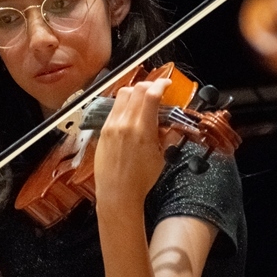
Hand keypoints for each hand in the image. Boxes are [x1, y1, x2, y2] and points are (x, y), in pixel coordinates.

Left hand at [93, 78, 170, 216]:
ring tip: (143, 99)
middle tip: (157, 89)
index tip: (167, 84)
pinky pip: (114, 107)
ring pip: (122, 94)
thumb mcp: (162, 156)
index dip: (161, 84)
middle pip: (136, 89)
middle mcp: (124, 124)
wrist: (117, 192)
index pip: (151, 95)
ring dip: (135, 91)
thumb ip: (168, 135)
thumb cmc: (139, 180)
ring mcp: (111, 125)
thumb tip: (173, 122)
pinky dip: (124, 103)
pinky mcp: (103, 130)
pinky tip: (130, 111)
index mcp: (141, 130)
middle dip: (149, 85)